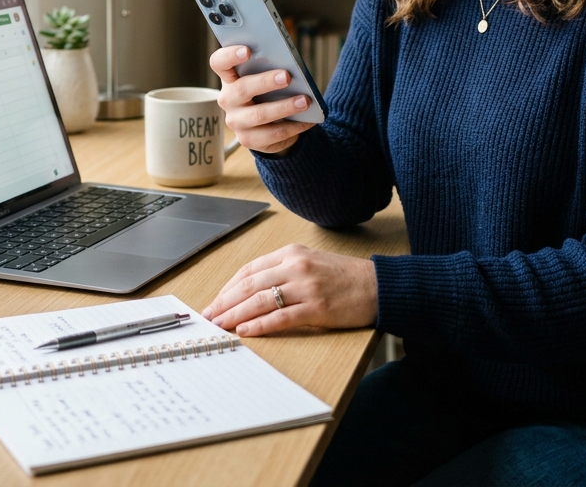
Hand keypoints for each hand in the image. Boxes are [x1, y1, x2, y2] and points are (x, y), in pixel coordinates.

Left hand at [202, 244, 377, 335]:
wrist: (377, 285)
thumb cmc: (343, 277)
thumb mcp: (309, 263)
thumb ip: (282, 272)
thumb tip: (250, 292)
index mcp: (291, 253)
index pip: (250, 269)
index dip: (229, 287)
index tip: (215, 301)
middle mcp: (296, 266)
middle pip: (250, 284)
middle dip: (225, 301)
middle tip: (209, 316)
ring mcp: (306, 286)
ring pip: (260, 300)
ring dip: (235, 314)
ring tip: (220, 325)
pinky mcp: (317, 307)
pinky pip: (281, 316)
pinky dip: (260, 325)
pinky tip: (246, 331)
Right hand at [211, 45, 315, 153]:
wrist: (268, 125)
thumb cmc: (269, 92)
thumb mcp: (267, 77)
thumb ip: (272, 67)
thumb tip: (291, 64)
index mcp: (229, 77)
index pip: (219, 63)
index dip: (230, 55)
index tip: (248, 50)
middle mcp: (227, 99)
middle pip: (241, 88)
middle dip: (265, 82)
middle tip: (286, 76)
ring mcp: (235, 121)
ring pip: (259, 114)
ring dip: (284, 107)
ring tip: (305, 101)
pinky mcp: (248, 139)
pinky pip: (272, 134)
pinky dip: (293, 126)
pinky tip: (308, 120)